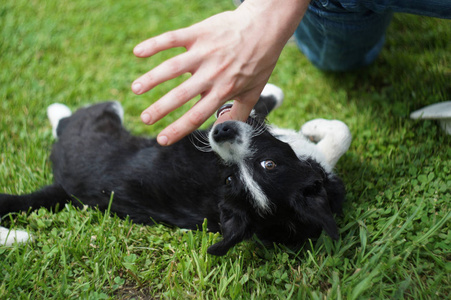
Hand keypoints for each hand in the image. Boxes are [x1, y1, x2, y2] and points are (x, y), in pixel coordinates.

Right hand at [132, 0, 307, 145]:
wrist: (265, 27)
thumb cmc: (259, 61)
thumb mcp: (254, 91)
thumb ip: (238, 113)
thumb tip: (223, 131)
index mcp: (224, 90)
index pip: (197, 115)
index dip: (178, 129)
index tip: (162, 139)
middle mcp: (212, 73)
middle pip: (182, 94)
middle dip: (161, 108)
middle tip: (144, 119)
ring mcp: (204, 52)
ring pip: (173, 67)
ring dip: (152, 78)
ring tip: (136, 89)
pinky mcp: (199, 33)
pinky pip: (173, 39)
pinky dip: (155, 44)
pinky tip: (138, 52)